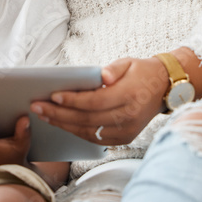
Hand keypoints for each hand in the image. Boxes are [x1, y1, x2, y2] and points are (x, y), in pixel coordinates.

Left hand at [31, 57, 168, 145]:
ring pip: (88, 131)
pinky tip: (62, 123)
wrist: (164, 89)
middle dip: (59, 114)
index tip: (52, 95)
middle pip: (87, 119)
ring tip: (44, 116)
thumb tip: (101, 76)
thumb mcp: (128, 62)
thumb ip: (113, 69)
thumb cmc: (141, 72)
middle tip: (37, 107)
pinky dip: (76, 131)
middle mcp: (128, 117)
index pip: (95, 102)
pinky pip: (95, 138)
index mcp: (129, 96)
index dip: (72, 100)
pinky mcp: (124, 138)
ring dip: (63, 125)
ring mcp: (126, 131)